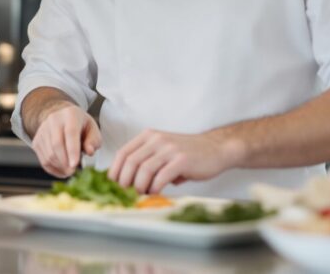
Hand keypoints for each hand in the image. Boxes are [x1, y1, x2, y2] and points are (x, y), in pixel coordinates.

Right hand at [30, 103, 100, 177]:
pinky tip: (62, 170)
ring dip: (60, 167)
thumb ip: (93, 140)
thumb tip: (89, 151)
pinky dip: (53, 169)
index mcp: (70, 114)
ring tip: (70, 170)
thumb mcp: (92, 129)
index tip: (75, 165)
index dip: (72, 150)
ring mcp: (42, 130)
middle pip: (56, 144)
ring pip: (49, 154)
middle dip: (65, 162)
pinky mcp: (36, 141)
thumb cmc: (80, 125)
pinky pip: (43, 160)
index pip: (70, 132)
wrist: (62, 118)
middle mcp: (53, 120)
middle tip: (74, 171)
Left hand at [107, 129, 242, 193]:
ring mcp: (169, 149)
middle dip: (125, 181)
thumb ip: (146, 162)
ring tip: (143, 194)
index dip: (115, 170)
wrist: (216, 149)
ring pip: (144, 170)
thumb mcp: (162, 152)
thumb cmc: (187, 154)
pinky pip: (162, 177)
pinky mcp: (182, 160)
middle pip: (131, 162)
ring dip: (140, 186)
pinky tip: (156, 192)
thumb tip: (127, 184)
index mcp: (148, 136)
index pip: (123, 152)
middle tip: (126, 193)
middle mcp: (157, 140)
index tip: (114, 184)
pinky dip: (155, 188)